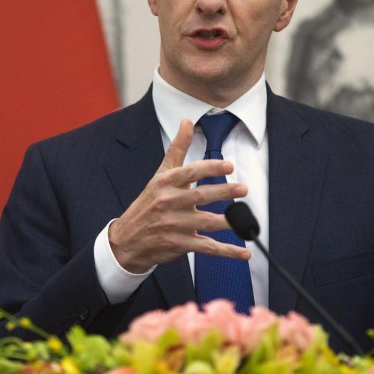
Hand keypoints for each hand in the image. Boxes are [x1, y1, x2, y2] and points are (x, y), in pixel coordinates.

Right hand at [109, 119, 249, 272]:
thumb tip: (187, 121)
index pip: (190, 173)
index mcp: (165, 183)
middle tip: (243, 189)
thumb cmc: (148, 203)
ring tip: (245, 220)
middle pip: (200, 196)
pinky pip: (207, 247)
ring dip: (228, 222)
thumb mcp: (160, 174)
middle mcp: (169, 202)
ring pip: (206, 222)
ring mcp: (174, 224)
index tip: (228, 166)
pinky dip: (227, 251)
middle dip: (223, 192)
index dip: (209, 169)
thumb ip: (177, 148)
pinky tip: (243, 252)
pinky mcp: (180, 244)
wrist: (127, 239)